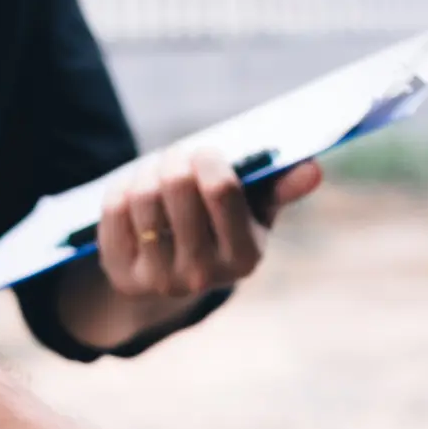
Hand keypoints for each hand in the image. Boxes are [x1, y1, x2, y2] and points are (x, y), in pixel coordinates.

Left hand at [97, 147, 322, 297]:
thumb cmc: (223, 229)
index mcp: (245, 257)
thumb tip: (313, 169)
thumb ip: (281, 188)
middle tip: (178, 154)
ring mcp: (159, 278)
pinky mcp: (122, 273)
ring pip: (143, 194)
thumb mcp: (256, 213)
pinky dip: (122, 187)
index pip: (221, 189)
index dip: (209, 158)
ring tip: (156, 169)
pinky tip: (134, 189)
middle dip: (176, 157)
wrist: (176, 275)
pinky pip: (114, 209)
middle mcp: (202, 275)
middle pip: (177, 185)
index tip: (206, 151)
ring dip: (147, 169)